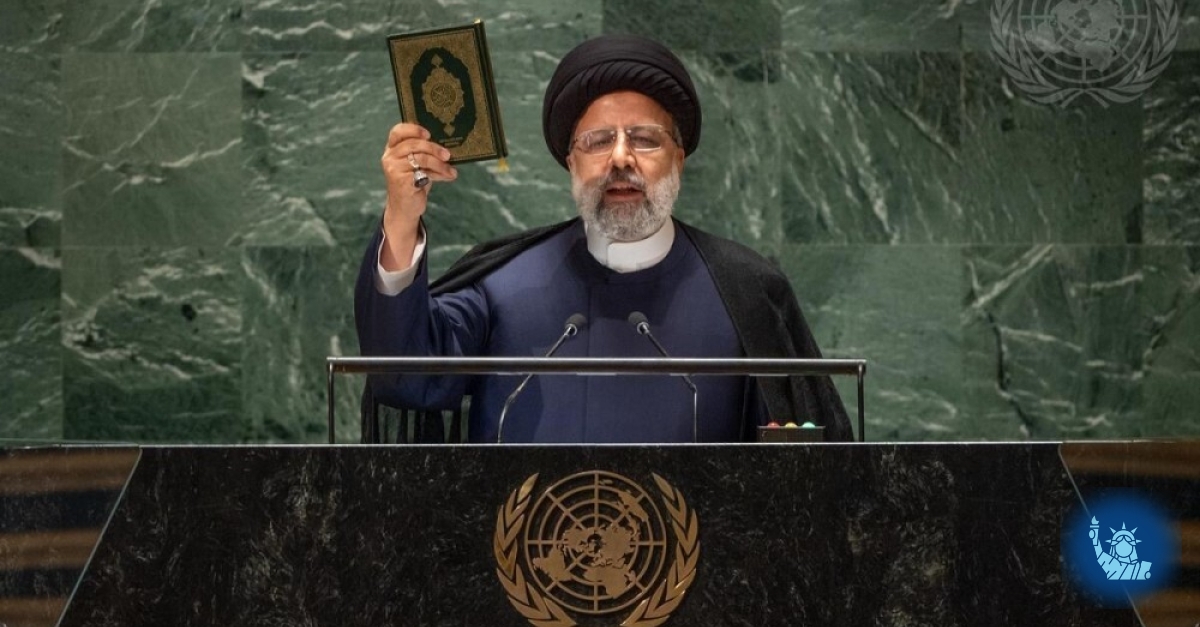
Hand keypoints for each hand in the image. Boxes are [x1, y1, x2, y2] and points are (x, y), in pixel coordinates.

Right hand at [379, 123, 456, 270]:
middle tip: (447, 155)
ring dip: (439, 164)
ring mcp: (393, 169)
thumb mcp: (418, 165)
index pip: (398, 131)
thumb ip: (425, 153)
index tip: (429, 134)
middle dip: (434, 148)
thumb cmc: (414, 183)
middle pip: (413, 144)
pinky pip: (424, 172)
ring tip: (450, 170)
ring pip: (421, 158)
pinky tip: (448, 176)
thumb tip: (447, 146)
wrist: (405, 209)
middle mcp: (390, 157)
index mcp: (392, 149)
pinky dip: (439, 174)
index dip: (413, 129)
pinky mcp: (401, 181)